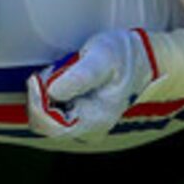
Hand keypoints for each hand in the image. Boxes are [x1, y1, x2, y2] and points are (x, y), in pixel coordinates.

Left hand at [27, 28, 183, 145]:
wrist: (146, 59)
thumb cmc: (124, 55)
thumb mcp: (103, 57)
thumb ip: (81, 75)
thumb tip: (53, 91)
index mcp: (94, 119)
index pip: (50, 125)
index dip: (37, 102)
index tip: (37, 77)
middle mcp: (89, 129)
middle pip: (46, 124)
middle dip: (42, 96)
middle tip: (56, 70)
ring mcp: (86, 125)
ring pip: (49, 118)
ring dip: (47, 94)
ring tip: (66, 71)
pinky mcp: (83, 118)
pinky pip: (56, 112)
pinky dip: (53, 94)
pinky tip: (67, 78)